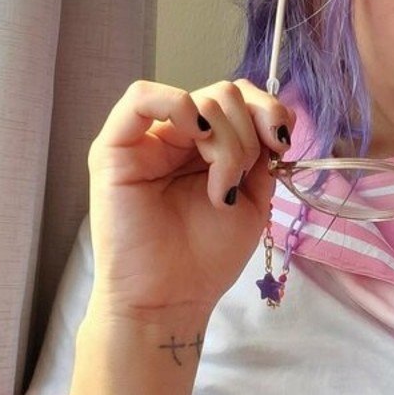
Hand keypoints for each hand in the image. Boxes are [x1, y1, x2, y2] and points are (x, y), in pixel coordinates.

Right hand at [85, 79, 294, 321]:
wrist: (170, 300)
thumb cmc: (204, 258)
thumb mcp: (252, 199)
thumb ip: (261, 155)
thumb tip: (276, 118)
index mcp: (204, 147)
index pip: (239, 99)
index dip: (267, 110)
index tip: (280, 145)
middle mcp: (174, 137)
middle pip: (223, 94)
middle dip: (248, 134)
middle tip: (240, 179)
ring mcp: (143, 140)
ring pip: (197, 99)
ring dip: (226, 142)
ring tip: (220, 189)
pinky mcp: (113, 149)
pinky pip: (140, 97)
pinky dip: (179, 106)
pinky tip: (198, 139)